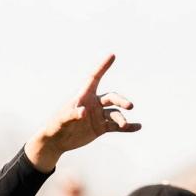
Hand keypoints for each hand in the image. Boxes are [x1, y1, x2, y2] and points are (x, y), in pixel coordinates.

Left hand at [24, 55, 138, 171]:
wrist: (57, 140)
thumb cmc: (57, 125)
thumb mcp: (62, 120)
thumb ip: (72, 115)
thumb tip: (84, 112)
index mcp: (84, 95)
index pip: (95, 77)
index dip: (103, 66)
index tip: (112, 55)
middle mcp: (94, 103)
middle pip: (111, 98)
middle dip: (121, 101)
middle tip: (129, 106)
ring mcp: (98, 115)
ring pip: (115, 114)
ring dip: (122, 119)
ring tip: (124, 125)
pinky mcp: (101, 128)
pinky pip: (116, 126)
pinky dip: (127, 127)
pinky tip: (137, 127)